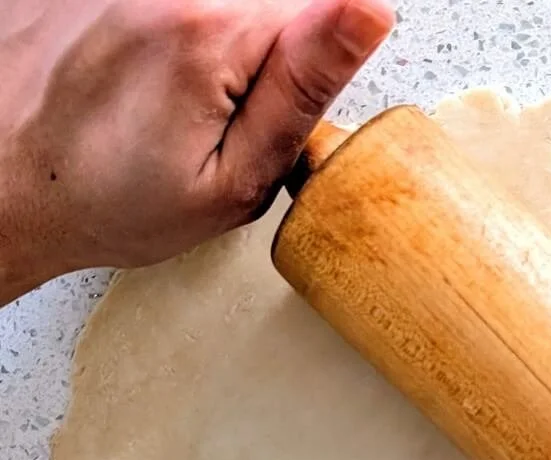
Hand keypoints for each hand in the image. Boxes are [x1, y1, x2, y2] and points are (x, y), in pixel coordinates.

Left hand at [0, 0, 393, 302]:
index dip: (299, 76)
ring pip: (210, 5)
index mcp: (206, 28)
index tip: (256, 118)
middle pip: (258, 6)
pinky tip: (126, 78)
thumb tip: (367, 10)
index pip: (316, 14)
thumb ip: (304, 90)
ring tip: (159, 100)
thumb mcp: (235, 180)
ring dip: (200, 47)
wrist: (4, 188)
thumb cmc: (110, 202)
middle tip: (207, 119)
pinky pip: (161, 4)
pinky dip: (154, 34)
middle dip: (251, 57)